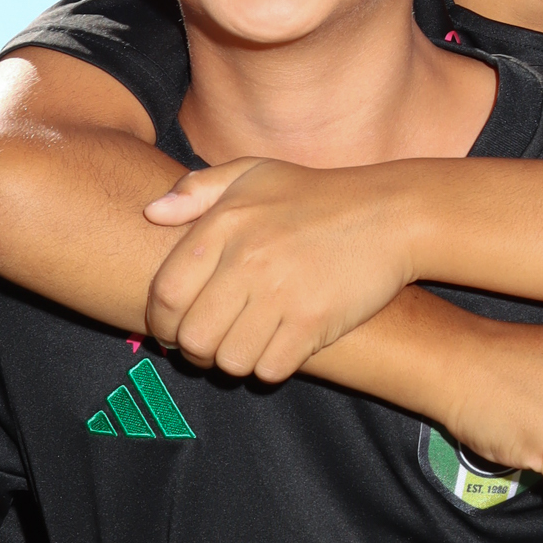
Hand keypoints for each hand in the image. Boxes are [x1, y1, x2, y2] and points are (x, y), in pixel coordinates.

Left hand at [143, 158, 418, 379]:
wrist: (391, 215)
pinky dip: (269, 367)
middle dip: (194, 352)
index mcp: (225, 224)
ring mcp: (282, 293)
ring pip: (230, 360)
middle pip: (193, 337)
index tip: (170, 331)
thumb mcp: (256, 173)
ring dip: (233, 362)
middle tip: (206, 348)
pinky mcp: (314, 322)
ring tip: (242, 348)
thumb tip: (151, 212)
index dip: (159, 322)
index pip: (166, 293)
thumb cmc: (317, 196)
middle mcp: (248, 259)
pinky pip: (271, 369)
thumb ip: (199, 189)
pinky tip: (276, 350)